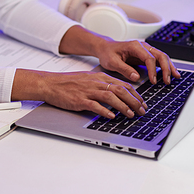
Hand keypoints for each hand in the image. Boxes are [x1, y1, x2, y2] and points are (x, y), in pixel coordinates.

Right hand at [12, 69, 146, 118]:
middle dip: (134, 101)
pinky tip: (112, 116)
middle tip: (142, 111)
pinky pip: (95, 105)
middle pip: (121, 90)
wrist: (50, 83)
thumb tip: (118, 94)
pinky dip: (105, 111)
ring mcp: (88, 91)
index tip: (143, 103)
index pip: (123, 85)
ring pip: (111, 97)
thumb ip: (103, 85)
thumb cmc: (69, 83)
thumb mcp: (89, 80)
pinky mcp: (80, 100)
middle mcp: (96, 83)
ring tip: (131, 115)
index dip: (136, 94)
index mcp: (100, 77)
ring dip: (124, 106)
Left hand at [59, 25, 180, 85]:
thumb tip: (136, 77)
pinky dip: (166, 66)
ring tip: (175, 77)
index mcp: (135, 46)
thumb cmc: (108, 53)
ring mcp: (146, 50)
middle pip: (160, 55)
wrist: (105, 48)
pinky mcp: (146, 55)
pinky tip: (170, 73)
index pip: (149, 57)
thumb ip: (124, 69)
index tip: (153, 81)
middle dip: (166, 68)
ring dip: (169, 67)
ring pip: (162, 56)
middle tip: (167, 80)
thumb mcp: (112, 62)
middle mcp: (143, 46)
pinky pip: (159, 59)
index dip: (153, 70)